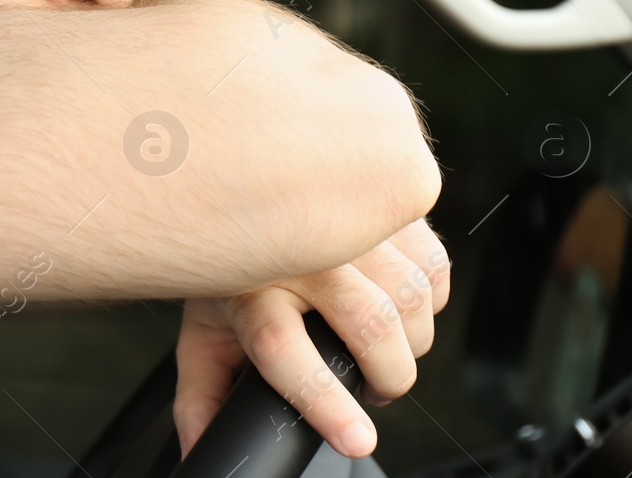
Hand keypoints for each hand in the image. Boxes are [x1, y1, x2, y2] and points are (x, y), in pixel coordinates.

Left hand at [172, 218, 449, 458]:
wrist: (242, 182)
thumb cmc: (230, 269)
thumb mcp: (205, 331)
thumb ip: (202, 397)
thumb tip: (198, 450)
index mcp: (249, 289)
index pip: (285, 350)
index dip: (325, 403)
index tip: (360, 441)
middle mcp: (297, 251)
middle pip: (370, 323)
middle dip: (390, 377)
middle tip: (377, 390)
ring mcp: (345, 221)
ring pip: (411, 296)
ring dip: (413, 340)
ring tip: (387, 349)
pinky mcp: (380, 206)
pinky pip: (433, 263)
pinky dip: (430, 295)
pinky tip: (402, 304)